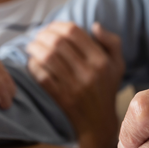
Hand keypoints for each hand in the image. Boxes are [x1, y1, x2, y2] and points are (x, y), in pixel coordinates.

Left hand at [27, 21, 123, 147]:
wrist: (98, 122)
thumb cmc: (106, 89)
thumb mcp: (117, 64)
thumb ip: (111, 42)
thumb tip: (94, 25)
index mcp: (101, 60)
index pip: (74, 32)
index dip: (58, 25)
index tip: (51, 27)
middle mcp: (88, 72)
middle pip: (58, 42)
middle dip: (43, 35)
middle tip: (37, 35)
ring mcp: (74, 86)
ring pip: (47, 58)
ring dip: (35, 48)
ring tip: (31, 46)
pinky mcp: (61, 97)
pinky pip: (42, 76)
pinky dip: (34, 66)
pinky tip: (32, 62)